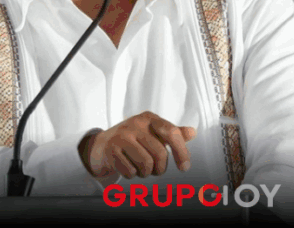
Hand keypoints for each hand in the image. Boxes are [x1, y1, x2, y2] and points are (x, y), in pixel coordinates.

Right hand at [79, 111, 195, 178]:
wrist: (101, 145)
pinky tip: (128, 167)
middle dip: (160, 168)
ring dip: (146, 173)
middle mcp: (136, 124)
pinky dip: (132, 175)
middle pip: (160, 153)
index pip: (172, 133)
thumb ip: (172, 133)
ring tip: (141, 168)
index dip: (181, 151)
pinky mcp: (111, 150)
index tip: (184, 167)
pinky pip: (130, 171)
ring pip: (146, 164)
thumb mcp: (152, 132)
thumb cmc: (132, 139)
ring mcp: (122, 136)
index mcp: (149, 119)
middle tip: (156, 169)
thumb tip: (192, 132)